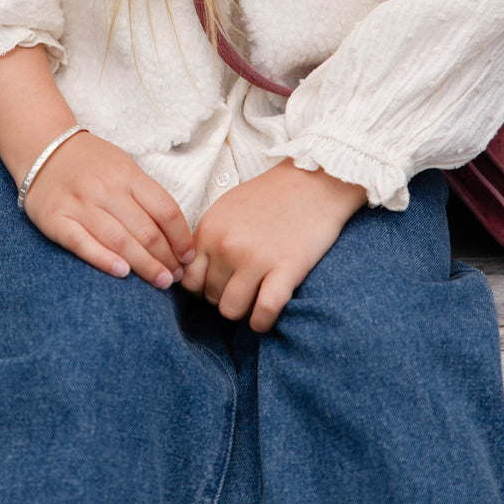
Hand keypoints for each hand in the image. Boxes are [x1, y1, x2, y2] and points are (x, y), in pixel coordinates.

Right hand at [23, 130, 196, 289]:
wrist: (43, 147)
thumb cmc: (92, 163)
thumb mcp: (124, 167)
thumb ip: (146, 196)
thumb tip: (175, 235)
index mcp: (127, 175)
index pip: (165, 210)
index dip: (181, 238)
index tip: (188, 256)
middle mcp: (105, 188)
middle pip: (145, 230)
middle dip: (167, 258)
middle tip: (177, 277)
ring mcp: (79, 204)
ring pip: (119, 240)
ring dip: (145, 266)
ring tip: (161, 281)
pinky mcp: (55, 219)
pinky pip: (82, 243)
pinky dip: (104, 259)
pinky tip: (122, 273)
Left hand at [180, 161, 365, 330]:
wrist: (314, 181)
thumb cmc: (270, 196)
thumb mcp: (226, 210)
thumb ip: (208, 239)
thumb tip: (192, 274)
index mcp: (210, 230)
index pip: (189, 280)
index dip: (202, 288)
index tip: (218, 286)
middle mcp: (227, 245)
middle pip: (210, 297)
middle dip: (224, 298)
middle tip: (242, 290)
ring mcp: (256, 258)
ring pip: (231, 310)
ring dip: (242, 311)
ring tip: (254, 300)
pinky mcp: (287, 268)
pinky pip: (264, 312)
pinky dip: (262, 322)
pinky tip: (265, 318)